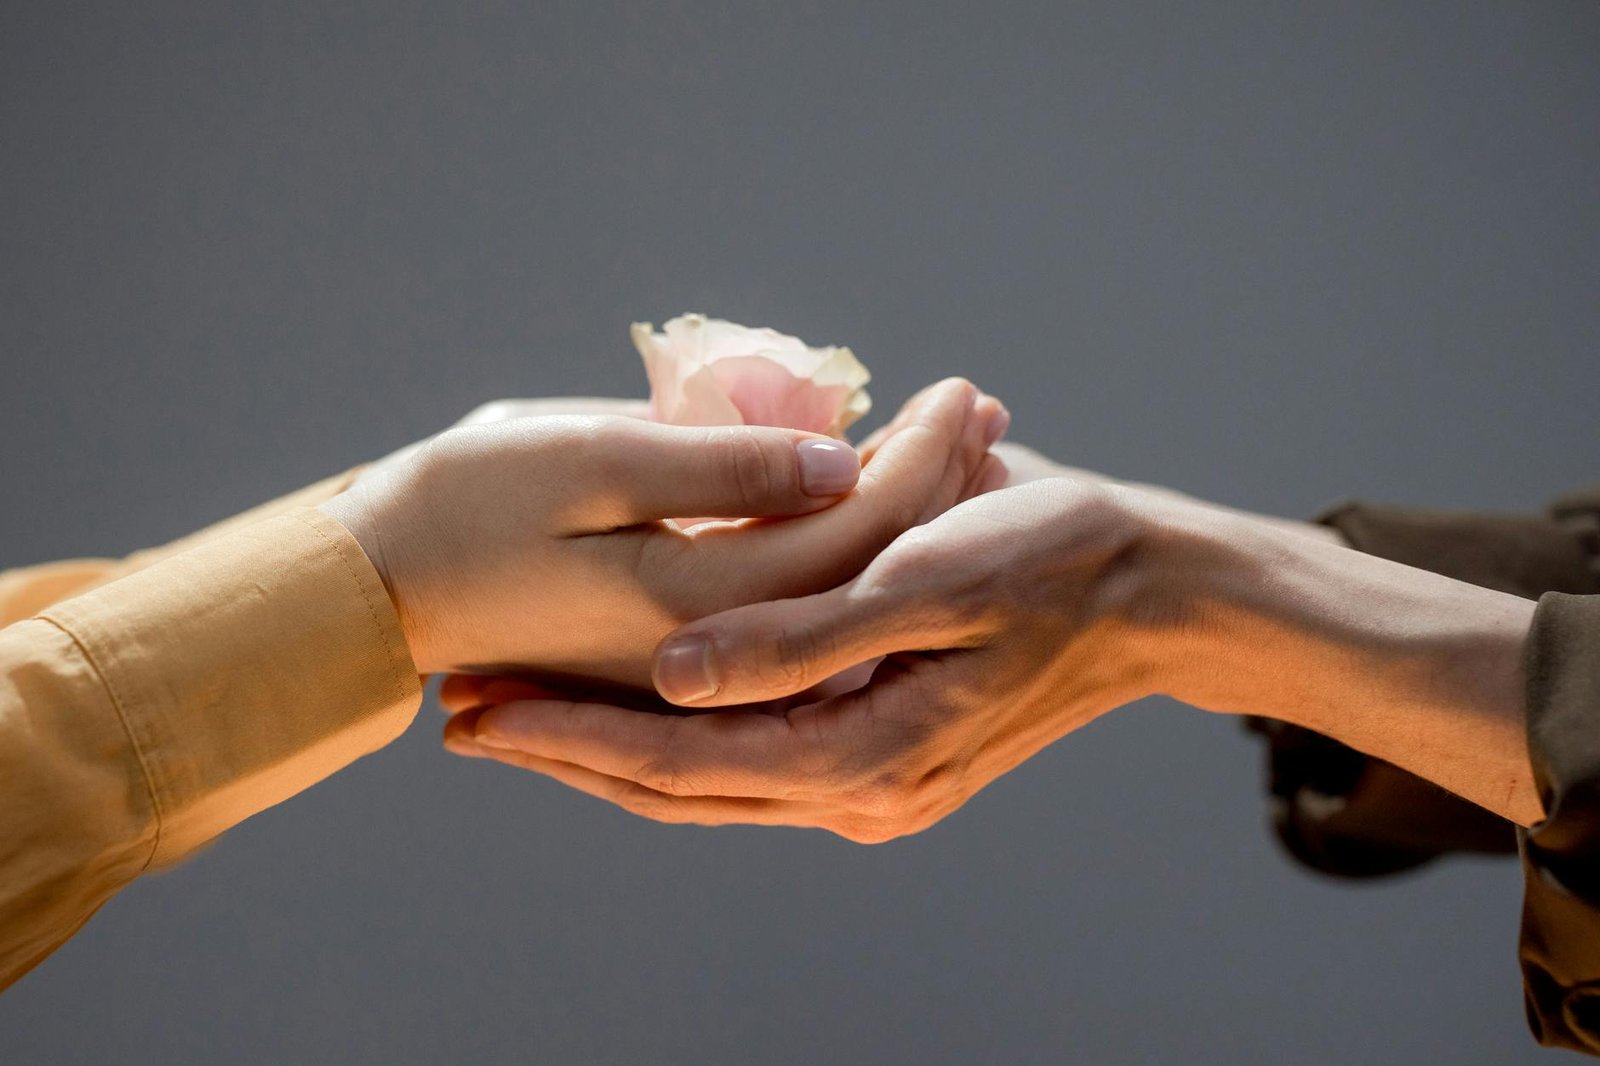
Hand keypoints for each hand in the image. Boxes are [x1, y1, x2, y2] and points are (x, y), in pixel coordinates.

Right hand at [321, 378, 1006, 680]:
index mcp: (699, 606)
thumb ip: (720, 472)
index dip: (918, 462)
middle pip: (860, 576)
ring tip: (956, 450)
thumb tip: (842, 463)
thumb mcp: (586, 459)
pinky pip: (787, 613)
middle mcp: (716, 654)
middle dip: (928, 490)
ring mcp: (694, 665)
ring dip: (894, 524)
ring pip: (832, 599)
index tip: (965, 392)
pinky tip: (869, 505)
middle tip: (983, 413)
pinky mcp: (672, 655)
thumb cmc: (461, 504)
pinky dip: (837, 556)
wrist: (373, 585)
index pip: (852, 538)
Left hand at [451, 474, 1539, 837]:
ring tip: (512, 713)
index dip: (566, 737)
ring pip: (704, 782)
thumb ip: (800, 636)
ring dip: (605, 747)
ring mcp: (870, 787)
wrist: (1152, 591)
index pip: (677, 762)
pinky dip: (675, 738)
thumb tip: (674, 676)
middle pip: (674, 788)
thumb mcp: (929, 577)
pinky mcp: (880, 757)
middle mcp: (858, 795)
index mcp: (864, 758)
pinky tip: (623, 704)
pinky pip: (750, 764)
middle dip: (563, 751)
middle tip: (460, 715)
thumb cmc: (1053, 561)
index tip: (473, 708)